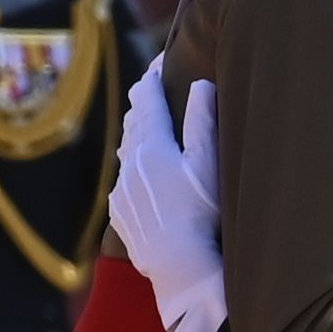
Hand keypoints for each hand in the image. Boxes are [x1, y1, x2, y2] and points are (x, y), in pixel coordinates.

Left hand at [107, 60, 230, 331]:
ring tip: (147, 125)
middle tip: (153, 87)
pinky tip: (143, 174)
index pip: (148, 98)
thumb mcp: (210, 165)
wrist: (180, 270)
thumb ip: (205, 121)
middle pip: (134, 122)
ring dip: (137, 133)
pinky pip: (125, 180)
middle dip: (144, 102)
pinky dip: (134, 167)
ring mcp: (123, 191)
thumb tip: (200, 83)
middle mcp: (132, 164)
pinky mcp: (121, 214)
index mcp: (154, 145)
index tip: (160, 62)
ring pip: (127, 151)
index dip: (153, 76)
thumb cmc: (204, 216)